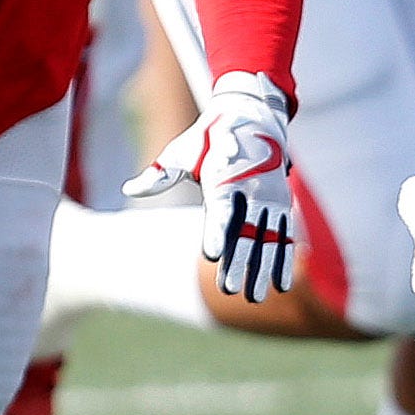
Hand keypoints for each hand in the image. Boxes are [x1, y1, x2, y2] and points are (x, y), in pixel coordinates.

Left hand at [123, 72, 296, 301]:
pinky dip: (284, 260)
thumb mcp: (182, 151)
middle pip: (245, 232)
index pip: (221, 209)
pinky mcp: (283, 204)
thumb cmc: (208, 139)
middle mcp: (251, 188)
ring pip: (269, 239)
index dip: (216, 231)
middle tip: (229, 290)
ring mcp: (270, 197)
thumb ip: (160, 174)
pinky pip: (285, 235)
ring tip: (255, 297)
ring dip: (263, 269)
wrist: (253, 116)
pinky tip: (280, 285)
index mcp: (223, 176)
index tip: (211, 254)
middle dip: (239, 262)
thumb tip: (129, 188)